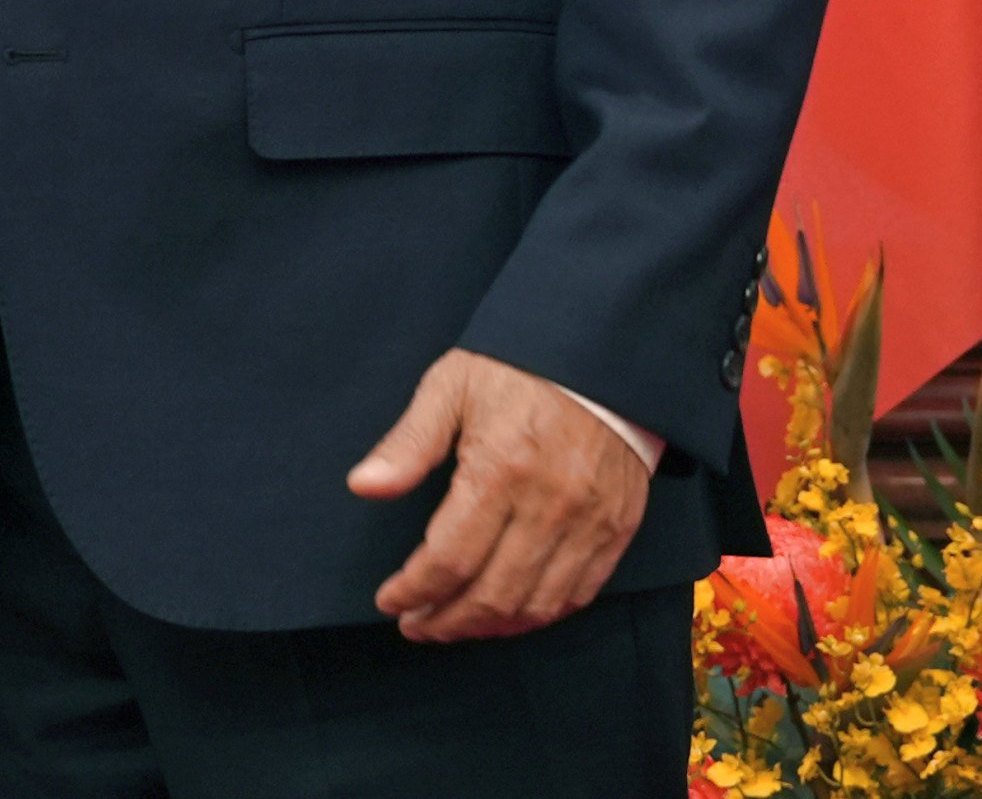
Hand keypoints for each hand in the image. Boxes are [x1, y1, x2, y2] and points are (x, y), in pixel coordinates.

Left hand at [351, 349, 649, 641]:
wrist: (600, 353)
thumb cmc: (516, 368)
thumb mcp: (451, 387)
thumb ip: (408, 443)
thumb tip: (363, 486)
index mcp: (500, 471)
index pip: (448, 559)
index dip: (413, 590)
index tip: (389, 600)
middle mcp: (549, 505)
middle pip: (492, 595)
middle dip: (445, 621)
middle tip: (415, 624)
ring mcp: (589, 522)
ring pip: (536, 605)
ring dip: (490, 628)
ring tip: (454, 624)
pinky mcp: (618, 528)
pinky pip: (579, 593)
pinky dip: (539, 615)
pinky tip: (509, 614)